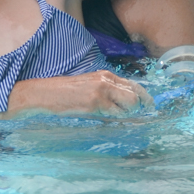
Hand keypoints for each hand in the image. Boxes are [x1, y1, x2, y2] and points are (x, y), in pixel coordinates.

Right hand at [1, 70, 152, 117]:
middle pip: (136, 93)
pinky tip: (104, 117)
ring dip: (127, 113)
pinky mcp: (95, 102)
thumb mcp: (88, 87)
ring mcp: (101, 90)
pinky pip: (116, 113)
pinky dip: (115, 117)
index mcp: (104, 75)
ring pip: (130, 103)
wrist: (45, 94)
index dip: (144, 97)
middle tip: (137, 116)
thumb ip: (106, 93)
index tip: (148, 107)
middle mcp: (106, 79)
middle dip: (139, 107)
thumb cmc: (64, 94)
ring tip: (112, 116)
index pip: (133, 84)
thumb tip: (126, 108)